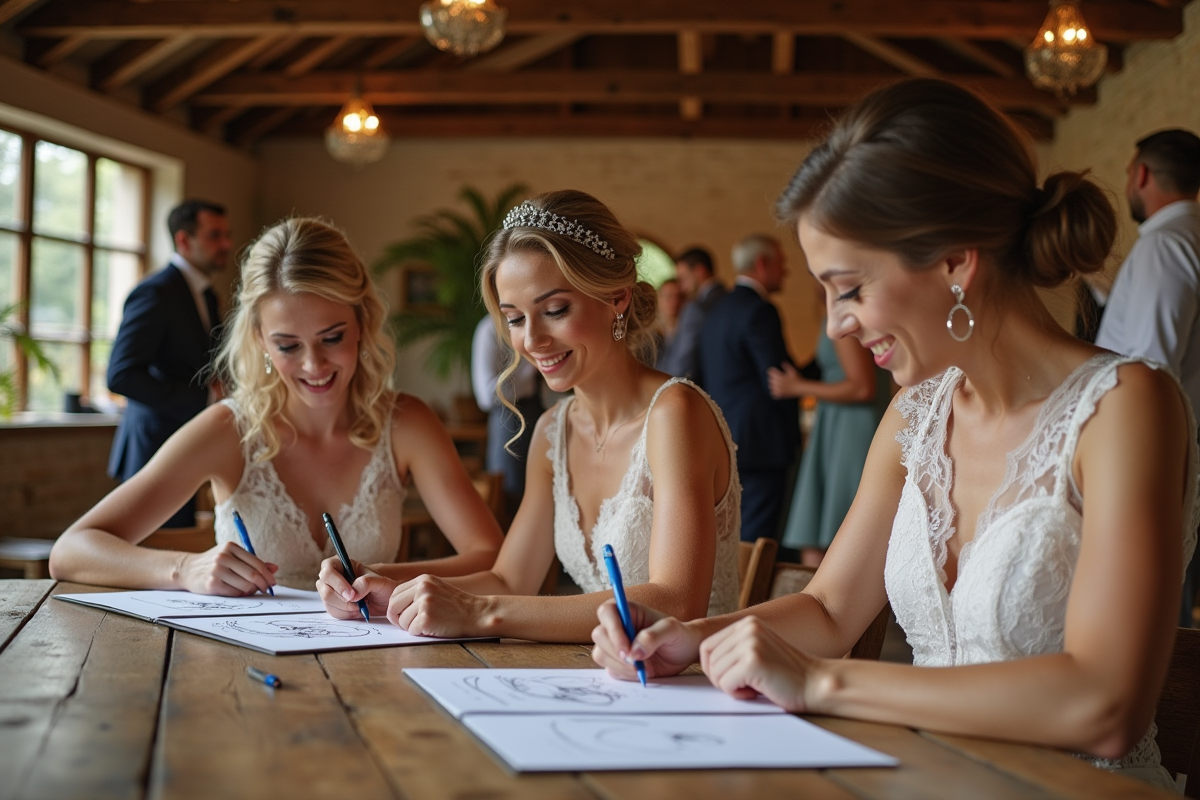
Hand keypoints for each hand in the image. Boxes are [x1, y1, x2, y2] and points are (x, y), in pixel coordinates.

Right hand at [177, 541, 277, 595]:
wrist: (188, 569)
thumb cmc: (215, 563)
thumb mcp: (233, 557)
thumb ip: (253, 562)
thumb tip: (275, 568)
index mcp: (230, 546)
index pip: (256, 563)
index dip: (267, 575)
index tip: (272, 582)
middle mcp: (223, 556)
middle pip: (253, 574)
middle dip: (263, 584)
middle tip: (267, 590)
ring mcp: (216, 570)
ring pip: (245, 585)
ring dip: (251, 590)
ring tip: (249, 590)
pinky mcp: (211, 583)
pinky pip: (234, 592)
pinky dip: (240, 594)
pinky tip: (238, 591)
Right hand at [316, 556, 396, 618]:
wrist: (384, 601)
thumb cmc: (382, 586)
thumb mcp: (379, 581)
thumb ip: (366, 583)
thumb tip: (353, 594)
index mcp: (340, 564)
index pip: (328, 571)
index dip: (338, 584)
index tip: (352, 595)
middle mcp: (331, 577)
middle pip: (325, 590)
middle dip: (343, 600)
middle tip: (359, 604)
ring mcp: (329, 591)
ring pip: (328, 603)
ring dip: (346, 608)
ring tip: (361, 606)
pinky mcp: (332, 604)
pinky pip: (333, 612)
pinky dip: (346, 614)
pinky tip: (357, 611)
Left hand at [388, 574, 489, 636]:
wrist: (477, 614)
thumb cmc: (457, 606)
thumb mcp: (437, 589)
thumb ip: (418, 592)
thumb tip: (395, 605)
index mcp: (423, 580)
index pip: (395, 593)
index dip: (396, 607)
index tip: (402, 615)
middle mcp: (422, 588)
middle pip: (393, 606)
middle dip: (398, 618)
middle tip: (409, 624)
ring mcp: (424, 602)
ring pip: (402, 621)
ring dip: (411, 627)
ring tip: (428, 624)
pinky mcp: (426, 618)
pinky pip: (411, 630)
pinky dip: (420, 633)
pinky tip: (433, 628)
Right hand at [591, 599, 700, 680]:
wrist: (685, 653)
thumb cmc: (679, 635)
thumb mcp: (672, 630)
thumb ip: (653, 636)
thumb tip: (634, 652)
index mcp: (628, 610)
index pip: (607, 612)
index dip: (612, 630)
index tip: (627, 649)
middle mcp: (617, 626)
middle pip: (599, 635)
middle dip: (617, 652)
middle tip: (638, 664)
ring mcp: (615, 645)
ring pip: (600, 654)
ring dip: (620, 666)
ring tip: (644, 669)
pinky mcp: (616, 662)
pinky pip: (610, 669)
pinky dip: (624, 674)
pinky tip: (641, 673)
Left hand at [699, 617, 821, 711]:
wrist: (816, 684)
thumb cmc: (787, 675)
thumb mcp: (758, 651)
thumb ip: (735, 650)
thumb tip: (705, 661)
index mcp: (747, 623)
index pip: (707, 646)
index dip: (712, 668)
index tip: (731, 679)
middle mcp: (747, 628)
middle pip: (708, 660)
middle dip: (720, 679)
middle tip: (743, 686)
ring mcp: (750, 643)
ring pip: (715, 673)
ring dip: (731, 688)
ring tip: (754, 686)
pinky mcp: (753, 661)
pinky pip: (725, 684)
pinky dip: (738, 694)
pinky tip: (757, 691)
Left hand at [767, 361, 804, 398]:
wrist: (802, 388)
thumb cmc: (798, 379)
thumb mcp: (793, 371)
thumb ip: (786, 366)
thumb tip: (782, 362)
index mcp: (780, 376)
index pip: (770, 372)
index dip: (772, 371)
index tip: (774, 371)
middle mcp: (778, 383)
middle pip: (770, 379)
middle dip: (772, 378)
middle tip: (776, 378)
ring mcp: (778, 389)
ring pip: (770, 386)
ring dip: (772, 385)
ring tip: (777, 384)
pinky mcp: (780, 394)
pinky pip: (773, 393)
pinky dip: (774, 392)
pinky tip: (777, 390)